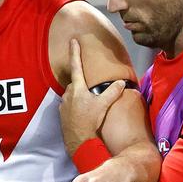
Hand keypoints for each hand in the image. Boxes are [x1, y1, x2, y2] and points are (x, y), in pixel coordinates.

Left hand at [60, 39, 125, 154]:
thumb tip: (121, 82)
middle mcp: (67, 94)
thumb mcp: (103, 105)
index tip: (73, 41)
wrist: (78, 140)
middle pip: (75, 83)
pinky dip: (76, 106)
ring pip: (72, 94)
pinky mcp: (62, 113)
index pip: (76, 66)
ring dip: (79, 96)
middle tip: (92, 94)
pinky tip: (83, 113)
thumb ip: (112, 92)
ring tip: (89, 106)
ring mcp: (63, 104)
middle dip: (83, 84)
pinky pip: (69, 105)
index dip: (75, 52)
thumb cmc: (90, 121)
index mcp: (77, 88)